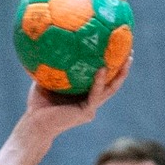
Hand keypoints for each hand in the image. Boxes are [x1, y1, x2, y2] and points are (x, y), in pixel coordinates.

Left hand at [16, 57, 131, 143]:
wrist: (34, 124)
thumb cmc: (38, 103)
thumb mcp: (46, 78)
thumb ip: (53, 63)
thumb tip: (53, 40)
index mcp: (85, 94)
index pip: (103, 79)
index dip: (112, 66)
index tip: (118, 49)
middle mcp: (91, 101)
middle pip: (112, 83)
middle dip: (123, 68)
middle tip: (130, 52)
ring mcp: (90, 108)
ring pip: (110, 90)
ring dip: (120, 75)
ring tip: (126, 60)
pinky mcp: (86, 112)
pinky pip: (95, 94)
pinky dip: (99, 82)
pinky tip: (102, 68)